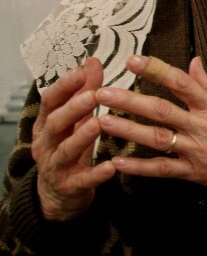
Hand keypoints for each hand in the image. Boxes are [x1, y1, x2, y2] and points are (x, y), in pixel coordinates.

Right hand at [31, 57, 116, 220]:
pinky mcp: (70, 187)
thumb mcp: (75, 120)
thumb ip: (84, 91)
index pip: (50, 101)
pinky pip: (82, 180)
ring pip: (65, 151)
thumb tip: (93, 61)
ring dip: (81, 137)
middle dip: (73, 108)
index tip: (80, 71)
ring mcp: (55, 166)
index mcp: (47, 124)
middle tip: (93, 95)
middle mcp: (47, 143)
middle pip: (55, 123)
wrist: (59, 194)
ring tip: (98, 124)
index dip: (64, 86)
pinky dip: (95, 173)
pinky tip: (111, 167)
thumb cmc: (70, 147)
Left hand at [95, 55, 206, 196]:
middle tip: (102, 92)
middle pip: (162, 109)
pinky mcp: (196, 173)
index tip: (132, 60)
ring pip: (158, 138)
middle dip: (130, 100)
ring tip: (102, 122)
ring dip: (129, 130)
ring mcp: (198, 150)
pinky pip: (164, 170)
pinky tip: (118, 161)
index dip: (156, 70)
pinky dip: (140, 167)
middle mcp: (203, 125)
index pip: (180, 82)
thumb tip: (193, 61)